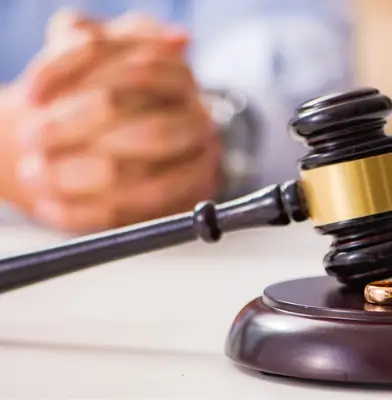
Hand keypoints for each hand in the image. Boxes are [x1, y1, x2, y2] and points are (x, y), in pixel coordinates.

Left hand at [12, 11, 220, 232]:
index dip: (78, 80)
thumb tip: (76, 34)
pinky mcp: (187, 196)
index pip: (135, 69)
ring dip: (80, 178)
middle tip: (31, 138)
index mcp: (177, 71)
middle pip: (147, 129)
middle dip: (80, 135)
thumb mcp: (94, 56)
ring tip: (35, 174)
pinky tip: (52, 206)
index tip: (32, 95)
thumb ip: (81, 40)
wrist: (119, 137)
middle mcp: (196, 114)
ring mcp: (198, 159)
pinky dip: (88, 214)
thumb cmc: (102, 92)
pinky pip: (137, 214)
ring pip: (144, 177)